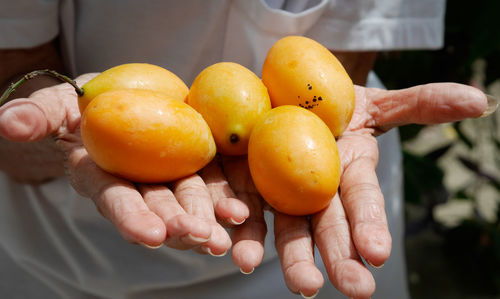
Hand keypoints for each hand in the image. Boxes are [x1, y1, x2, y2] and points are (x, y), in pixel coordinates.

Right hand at [0, 75, 248, 254]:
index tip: (150, 235)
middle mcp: (139, 185)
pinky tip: (242, 215)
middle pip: (160, 209)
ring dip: (209, 224)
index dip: (131, 218)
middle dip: (179, 227)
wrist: (121, 98)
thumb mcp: (58, 105)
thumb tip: (8, 123)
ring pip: (190, 205)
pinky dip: (227, 202)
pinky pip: (213, 186)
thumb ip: (38, 115)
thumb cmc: (84, 105)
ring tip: (227, 240)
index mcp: (105, 177)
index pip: (116, 200)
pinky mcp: (196, 165)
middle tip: (202, 241)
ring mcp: (170, 177)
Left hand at [209, 82, 486, 298]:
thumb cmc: (334, 104)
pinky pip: (240, 207)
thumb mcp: (375, 102)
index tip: (379, 252)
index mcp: (348, 175)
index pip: (363, 203)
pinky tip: (235, 249)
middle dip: (339, 257)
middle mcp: (316, 193)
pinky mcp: (246, 185)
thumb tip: (479, 101)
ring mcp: (279, 193)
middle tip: (352, 287)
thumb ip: (420, 104)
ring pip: (285, 230)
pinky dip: (239, 227)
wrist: (284, 98)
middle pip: (327, 228)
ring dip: (290, 258)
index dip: (372, 224)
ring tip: (300, 284)